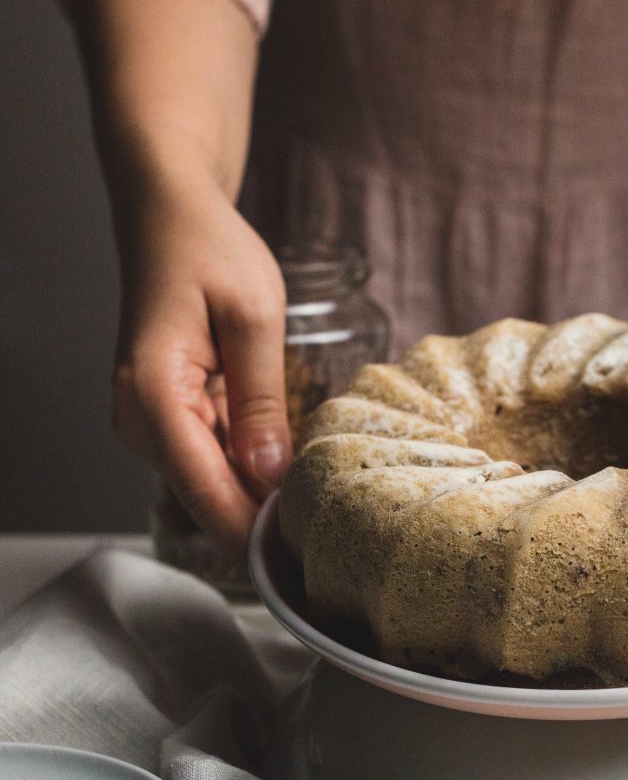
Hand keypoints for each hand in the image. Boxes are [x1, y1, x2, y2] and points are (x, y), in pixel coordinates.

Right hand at [110, 174, 290, 556]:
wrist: (170, 219)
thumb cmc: (209, 251)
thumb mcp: (253, 316)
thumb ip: (261, 401)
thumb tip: (272, 477)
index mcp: (153, 395)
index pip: (206, 492)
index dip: (257, 534)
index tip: (309, 560)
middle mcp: (139, 421)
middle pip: (208, 501)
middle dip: (266, 523)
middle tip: (336, 541)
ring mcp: (149, 426)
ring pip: (212, 488)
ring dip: (262, 500)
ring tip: (326, 510)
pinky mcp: (167, 422)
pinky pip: (212, 463)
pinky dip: (252, 472)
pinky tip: (298, 473)